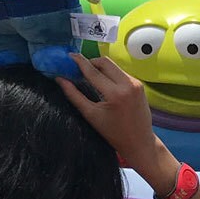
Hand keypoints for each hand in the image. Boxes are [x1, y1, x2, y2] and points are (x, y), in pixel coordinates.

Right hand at [57, 52, 167, 181]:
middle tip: (79, 68)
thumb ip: (74, 95)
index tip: (69, 56)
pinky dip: (110, 74)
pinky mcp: (139, 85)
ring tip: (90, 75)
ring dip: (101, 67)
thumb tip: (60, 79)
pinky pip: (121, 72)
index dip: (79, 62)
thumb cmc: (113, 133)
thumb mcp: (91, 115)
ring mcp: (136, 83)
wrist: (139, 141)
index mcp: (115, 93)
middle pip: (105, 62)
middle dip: (91, 62)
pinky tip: (103, 82)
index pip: (93, 71)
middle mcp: (128, 84)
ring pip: (113, 66)